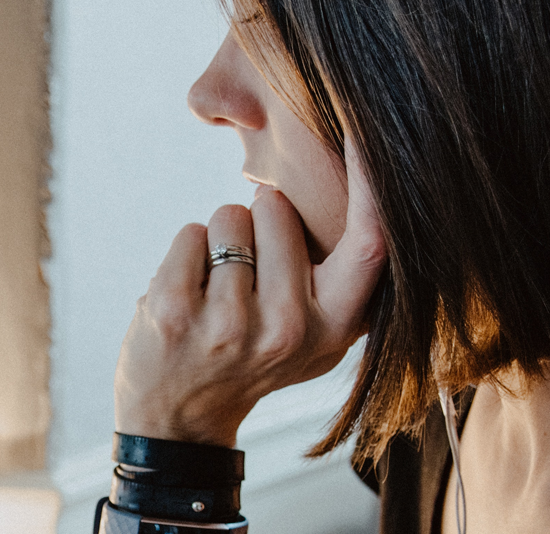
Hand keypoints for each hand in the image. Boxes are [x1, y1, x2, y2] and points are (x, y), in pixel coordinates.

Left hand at [114, 145, 386, 446]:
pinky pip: (191, 234)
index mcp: (335, 327)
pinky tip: (189, 297)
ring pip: (230, 216)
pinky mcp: (175, 312)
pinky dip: (186, 253)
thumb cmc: (255, 357)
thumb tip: (373, 182)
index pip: (370, 242)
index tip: (368, 130)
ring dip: (220, 240)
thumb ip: (344, 275)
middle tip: (250, 277)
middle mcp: (289, 329)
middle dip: (259, 219)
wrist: (180, 419)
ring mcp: (229, 324)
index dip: (372, 182)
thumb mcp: (317, 332)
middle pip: (277, 208)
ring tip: (218, 292)